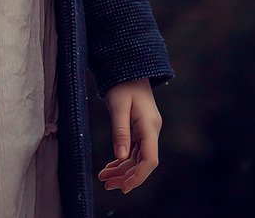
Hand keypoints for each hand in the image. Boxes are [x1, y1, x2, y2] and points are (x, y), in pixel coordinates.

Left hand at [98, 77, 161, 193]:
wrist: (129, 67)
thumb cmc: (122, 83)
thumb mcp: (118, 105)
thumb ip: (120, 131)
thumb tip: (121, 157)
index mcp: (149, 126)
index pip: (150, 159)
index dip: (138, 176)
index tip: (124, 187)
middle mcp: (151, 131)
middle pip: (142, 162)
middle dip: (126, 176)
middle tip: (106, 184)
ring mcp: (146, 131)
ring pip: (136, 158)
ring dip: (122, 170)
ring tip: (104, 178)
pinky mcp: (140, 129)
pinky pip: (133, 150)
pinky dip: (122, 160)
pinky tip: (110, 167)